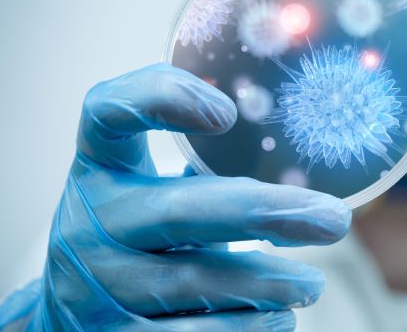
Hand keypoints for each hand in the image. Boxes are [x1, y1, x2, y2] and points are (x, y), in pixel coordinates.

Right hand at [0, 63, 350, 331]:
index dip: (161, 99)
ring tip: (312, 283)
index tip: (228, 113)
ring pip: (194, 280)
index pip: (109, 113)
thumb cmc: (134, 237)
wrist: (74, 313)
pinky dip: (245, 327)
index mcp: (100, 169)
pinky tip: (280, 319)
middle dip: (263, 212)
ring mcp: (97, 284)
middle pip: (178, 209)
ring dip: (267, 282)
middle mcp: (91, 222)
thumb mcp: (147, 193)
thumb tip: (301, 176)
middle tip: (332, 218)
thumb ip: (199, 176)